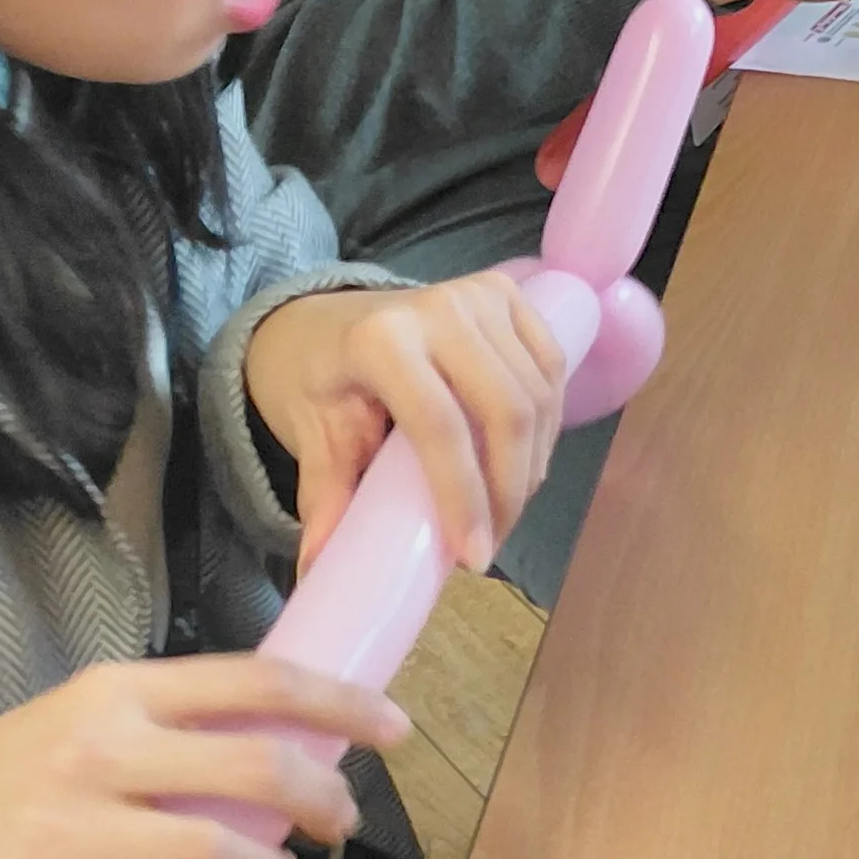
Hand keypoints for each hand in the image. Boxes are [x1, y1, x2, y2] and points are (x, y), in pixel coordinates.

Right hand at [0, 652, 406, 858]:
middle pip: (250, 763)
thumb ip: (168, 732)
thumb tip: (279, 749)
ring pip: (205, 850)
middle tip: (342, 822)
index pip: (256, 682)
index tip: (392, 727)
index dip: (338, 702)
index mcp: (118, 692)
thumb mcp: (82, 723)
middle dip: (320, 795)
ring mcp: (57, 825)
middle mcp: (95, 747)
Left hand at [244, 276, 569, 574]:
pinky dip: (548, 422)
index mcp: (382, 339)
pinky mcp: (507, 292)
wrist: (324, 318)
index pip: (439, 424)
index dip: (463, 495)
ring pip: (537, 392)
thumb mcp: (308, 431)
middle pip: (505, 409)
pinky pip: (550, 366)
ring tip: (506, 510)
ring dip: (533, 463)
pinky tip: (527, 461)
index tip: (473, 556)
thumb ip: (323, 493)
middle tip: (492, 543)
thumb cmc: (314, 378)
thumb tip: (318, 566)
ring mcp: (480, 294)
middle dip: (510, 489)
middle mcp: (439, 307)